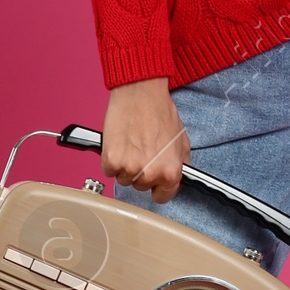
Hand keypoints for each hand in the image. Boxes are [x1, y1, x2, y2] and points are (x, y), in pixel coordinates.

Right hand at [101, 78, 187, 202]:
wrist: (140, 92)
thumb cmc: (159, 111)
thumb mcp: (181, 141)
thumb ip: (180, 164)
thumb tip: (177, 178)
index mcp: (171, 171)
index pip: (162, 197)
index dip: (158, 187)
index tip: (154, 180)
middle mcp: (150, 173)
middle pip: (141, 187)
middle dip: (141, 172)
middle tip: (142, 150)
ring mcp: (130, 168)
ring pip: (123, 179)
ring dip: (125, 166)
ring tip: (131, 144)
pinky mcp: (111, 160)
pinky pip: (108, 170)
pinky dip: (111, 159)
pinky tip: (120, 143)